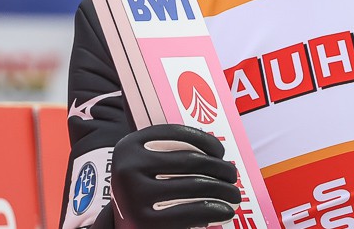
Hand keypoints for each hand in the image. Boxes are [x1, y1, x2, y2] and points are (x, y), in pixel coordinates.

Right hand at [109, 124, 239, 228]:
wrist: (121, 224)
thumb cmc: (141, 189)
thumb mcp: (144, 164)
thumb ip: (169, 151)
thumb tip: (217, 153)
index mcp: (129, 145)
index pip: (178, 134)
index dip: (206, 141)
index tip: (220, 151)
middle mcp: (128, 167)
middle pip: (191, 161)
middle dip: (220, 168)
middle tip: (232, 175)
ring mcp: (134, 195)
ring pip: (196, 185)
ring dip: (223, 190)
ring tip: (233, 194)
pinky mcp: (144, 221)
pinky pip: (191, 211)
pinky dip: (214, 209)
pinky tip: (225, 210)